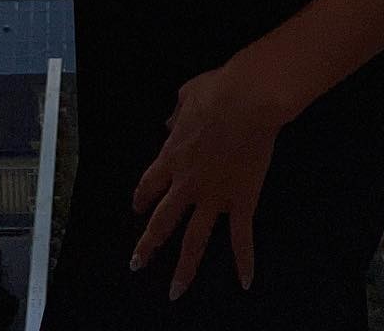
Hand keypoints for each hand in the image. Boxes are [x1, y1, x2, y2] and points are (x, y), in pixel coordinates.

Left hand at [129, 51, 288, 300]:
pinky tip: (245, 282)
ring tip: (175, 292)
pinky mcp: (241, 201)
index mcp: (172, 156)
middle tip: (136, 264)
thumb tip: (169, 121)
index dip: (141, 197)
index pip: (149, 184)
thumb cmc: (218, 90)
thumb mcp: (187, 95)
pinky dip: (244, 261)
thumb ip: (176, 112)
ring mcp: (214, 196)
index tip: (137, 207)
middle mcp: (187, 183)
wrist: (247, 100)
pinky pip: (242, 237)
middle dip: (148, 244)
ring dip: (184, 268)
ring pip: (194, 239)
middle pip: (162, 220)